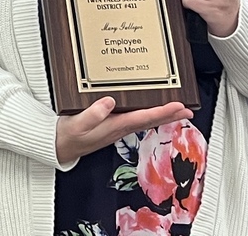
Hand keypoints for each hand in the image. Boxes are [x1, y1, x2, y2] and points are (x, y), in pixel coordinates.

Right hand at [55, 96, 192, 163]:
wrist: (58, 146)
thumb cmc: (68, 135)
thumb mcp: (77, 124)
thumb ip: (93, 114)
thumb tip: (109, 102)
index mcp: (115, 126)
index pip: (145, 118)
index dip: (163, 112)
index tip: (179, 107)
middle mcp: (120, 127)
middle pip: (151, 120)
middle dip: (170, 115)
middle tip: (188, 109)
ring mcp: (117, 126)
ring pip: (145, 118)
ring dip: (162, 113)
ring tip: (176, 108)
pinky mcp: (111, 124)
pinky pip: (135, 117)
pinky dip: (147, 112)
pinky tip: (149, 108)